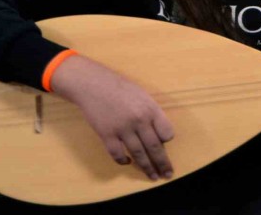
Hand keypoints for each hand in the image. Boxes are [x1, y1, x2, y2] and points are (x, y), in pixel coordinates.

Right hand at [50, 55, 174, 179]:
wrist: (93, 84)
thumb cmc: (119, 88)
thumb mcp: (142, 95)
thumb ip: (151, 113)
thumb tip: (159, 133)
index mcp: (150, 108)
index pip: (167, 132)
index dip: (167, 140)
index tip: (165, 144)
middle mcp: (139, 120)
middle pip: (155, 147)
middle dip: (162, 163)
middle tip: (168, 175)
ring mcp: (122, 129)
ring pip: (138, 154)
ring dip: (147, 167)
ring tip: (152, 176)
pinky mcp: (107, 135)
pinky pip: (117, 154)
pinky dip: (123, 161)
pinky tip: (128, 163)